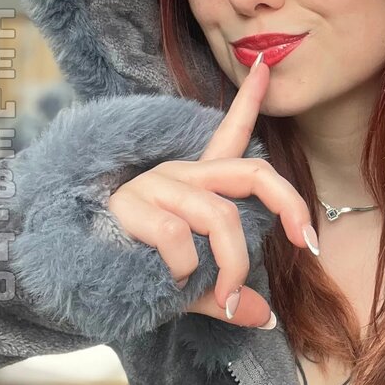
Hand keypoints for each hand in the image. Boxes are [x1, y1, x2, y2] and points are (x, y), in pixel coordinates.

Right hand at [106, 56, 315, 326]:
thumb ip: (227, 295)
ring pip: (219, 218)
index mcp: (197, 183)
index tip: (267, 66)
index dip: (251, 99)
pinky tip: (171, 281)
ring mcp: (156, 186)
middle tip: (307, 243)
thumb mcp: (193, 283)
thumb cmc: (139, 272)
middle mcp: (181, 175)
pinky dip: (184, 269)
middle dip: (290, 204)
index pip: (230, 134)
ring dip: (231, 266)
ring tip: (224, 297)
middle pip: (251, 173)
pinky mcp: (130, 205)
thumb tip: (265, 318)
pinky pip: (177, 237)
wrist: (76, 279)